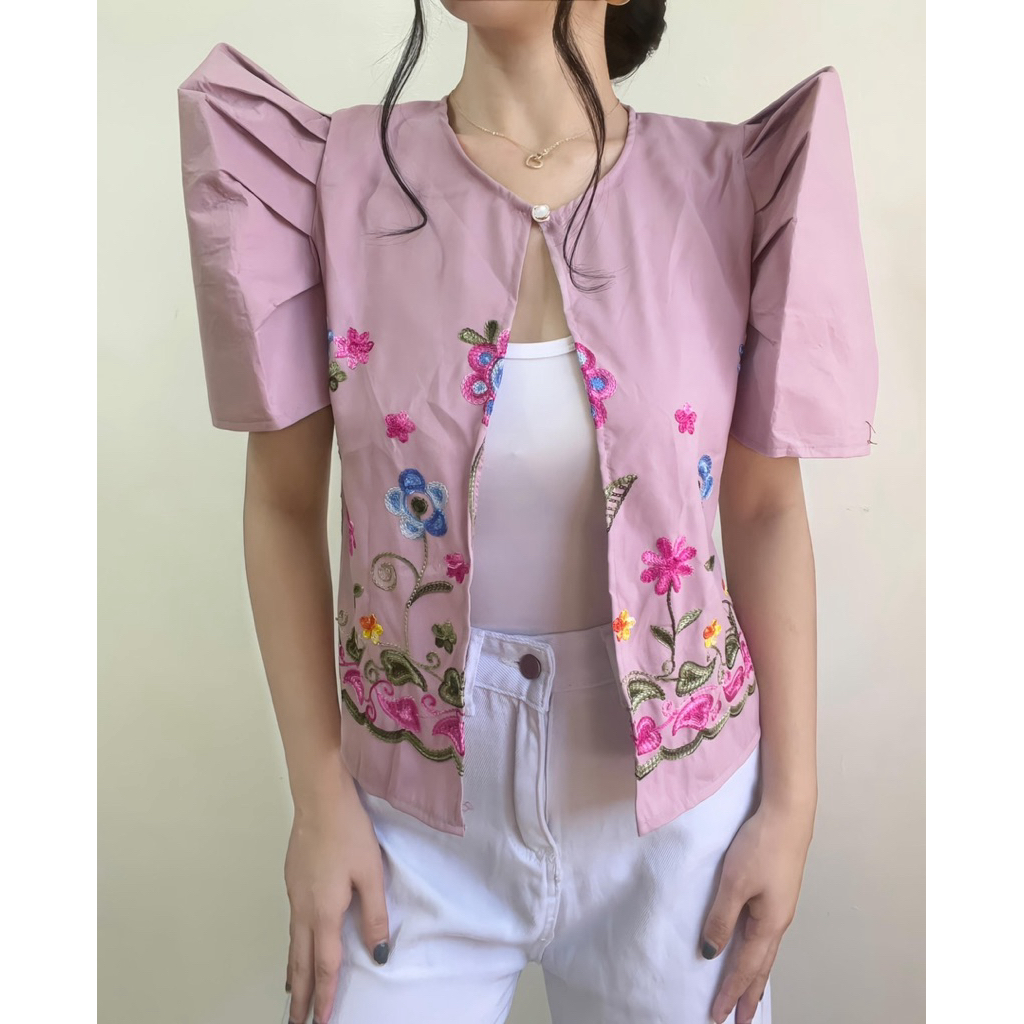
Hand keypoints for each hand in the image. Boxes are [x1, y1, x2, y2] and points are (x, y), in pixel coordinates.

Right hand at [284, 780, 390, 1023]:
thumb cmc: (349, 833)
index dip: (324, 996)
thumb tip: (378, 954)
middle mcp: (304, 909)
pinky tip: (297, 947)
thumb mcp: (371, 874)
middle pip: (300, 963)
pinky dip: (294, 947)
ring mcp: (294, 895)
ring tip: (293, 994)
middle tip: (297, 1022)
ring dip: (294, 973)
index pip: (325, 966)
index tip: (321, 1022)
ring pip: (294, 944)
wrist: (320, 799)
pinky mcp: (292, 881)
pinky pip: (293, 925)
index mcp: (324, 913)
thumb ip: (375, 916)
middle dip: (301, 996)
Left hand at [702, 801, 813, 1023]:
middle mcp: (778, 922)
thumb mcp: (734, 883)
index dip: (730, 993)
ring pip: (764, 952)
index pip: (745, 968)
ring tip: (747, 996)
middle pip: (760, 967)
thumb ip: (721, 918)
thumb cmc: (760, 847)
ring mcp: (780, 908)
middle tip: (739, 1021)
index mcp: (768, 924)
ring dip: (754, 976)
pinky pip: (765, 935)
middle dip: (748, 995)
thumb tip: (710, 952)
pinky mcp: (777, 894)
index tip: (717, 1017)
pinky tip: (753, 951)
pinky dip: (758, 954)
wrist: (788, 816)